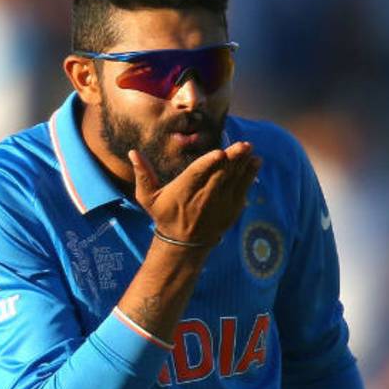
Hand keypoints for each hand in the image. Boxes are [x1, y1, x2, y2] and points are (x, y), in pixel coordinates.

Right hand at [129, 141, 259, 245]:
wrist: (184, 243)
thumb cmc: (165, 215)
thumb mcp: (148, 198)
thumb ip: (143, 175)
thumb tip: (133, 152)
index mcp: (183, 192)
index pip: (197, 175)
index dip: (209, 164)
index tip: (219, 153)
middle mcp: (203, 198)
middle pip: (220, 175)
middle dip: (233, 160)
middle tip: (243, 145)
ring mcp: (220, 204)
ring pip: (234, 180)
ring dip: (243, 164)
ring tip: (249, 149)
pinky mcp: (232, 209)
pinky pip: (243, 189)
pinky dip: (250, 175)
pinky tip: (255, 162)